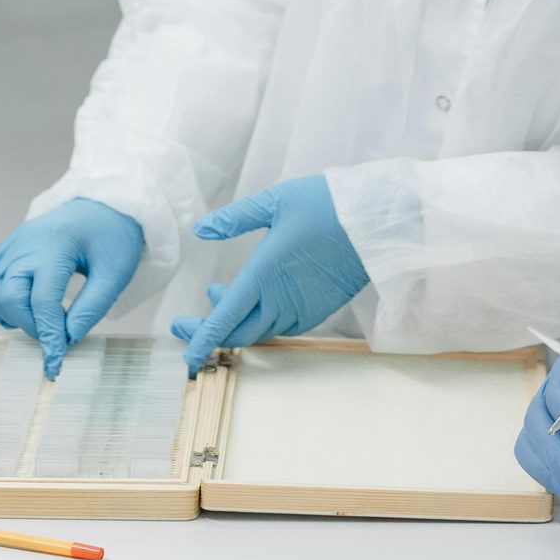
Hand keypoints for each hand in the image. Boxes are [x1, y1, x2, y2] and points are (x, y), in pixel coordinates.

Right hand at [0, 197, 145, 379]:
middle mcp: (27, 243)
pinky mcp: (10, 245)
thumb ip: (91, 309)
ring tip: (39, 321)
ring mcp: (15, 242)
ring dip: (10, 314)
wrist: (107, 203)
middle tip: (55, 337)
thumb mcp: (114, 275)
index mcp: (57, 246)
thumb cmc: (114, 237)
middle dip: (29, 326)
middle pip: (10, 296)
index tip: (56, 363)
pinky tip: (22, 309)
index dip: (48, 336)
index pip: (43, 301)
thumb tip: (68, 340)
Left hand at [170, 175, 368, 375]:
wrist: (376, 222)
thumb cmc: (325, 205)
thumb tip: (200, 229)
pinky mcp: (318, 310)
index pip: (225, 319)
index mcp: (264, 275)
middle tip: (183, 323)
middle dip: (207, 333)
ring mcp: (301, 309)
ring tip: (217, 294)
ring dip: (233, 320)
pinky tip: (252, 298)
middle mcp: (281, 300)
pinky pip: (280, 327)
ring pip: (258, 330)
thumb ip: (234, 219)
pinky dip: (258, 320)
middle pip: (238, 333)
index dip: (202, 340)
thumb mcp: (274, 202)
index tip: (186, 357)